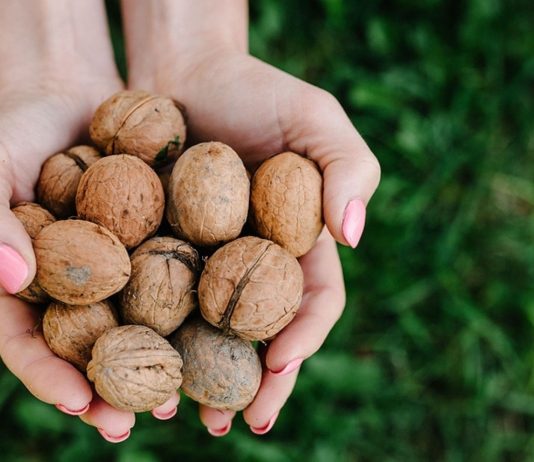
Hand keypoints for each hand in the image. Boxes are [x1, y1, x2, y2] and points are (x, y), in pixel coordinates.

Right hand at [0, 0, 178, 443]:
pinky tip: (214, 330)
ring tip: (183, 399)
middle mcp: (74, 284)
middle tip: (138, 422)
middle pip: (89, 347)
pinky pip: (174, 278)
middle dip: (112, 388)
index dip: (50, 376)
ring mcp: (115, 266)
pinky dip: (188, 306)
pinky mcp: (154, 240)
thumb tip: (8, 279)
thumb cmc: (16, 129)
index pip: (30, 343)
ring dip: (156, 362)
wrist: (68, 93)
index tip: (80, 405)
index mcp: (27, 284)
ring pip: (136, 324)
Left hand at [127, 45, 379, 433]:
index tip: (281, 366)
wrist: (186, 72)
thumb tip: (355, 234)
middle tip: (241, 422)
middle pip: (264, 332)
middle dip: (257, 380)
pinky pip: (161, 300)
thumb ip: (350, 169)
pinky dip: (157, 334)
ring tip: (190, 417)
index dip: (304, 337)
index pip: (314, 302)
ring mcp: (211, 261)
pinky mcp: (163, 250)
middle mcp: (258, 262)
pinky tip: (143, 361)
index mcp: (302, 243)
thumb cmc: (259, 91)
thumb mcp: (318, 119)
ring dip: (205, 376)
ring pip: (212, 331)